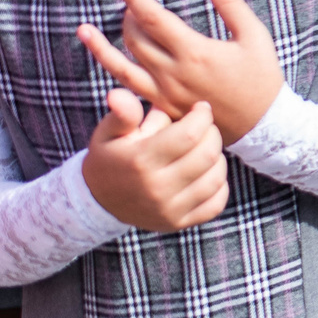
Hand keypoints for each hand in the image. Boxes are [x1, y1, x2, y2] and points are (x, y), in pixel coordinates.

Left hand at [79, 0, 285, 145]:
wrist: (262, 124)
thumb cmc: (261, 77)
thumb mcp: (254, 35)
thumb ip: (231, 4)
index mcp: (195, 51)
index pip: (153, 18)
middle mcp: (173, 73)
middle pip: (134, 39)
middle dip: (127, 17)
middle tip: (129, 4)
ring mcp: (165, 93)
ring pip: (122, 66)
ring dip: (101, 47)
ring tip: (84, 31)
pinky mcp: (164, 107)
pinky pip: (131, 88)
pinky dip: (116, 72)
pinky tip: (108, 62)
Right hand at [80, 91, 228, 231]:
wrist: (98, 201)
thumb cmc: (110, 158)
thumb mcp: (108, 133)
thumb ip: (121, 113)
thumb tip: (120, 94)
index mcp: (140, 161)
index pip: (190, 134)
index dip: (202, 115)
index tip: (200, 108)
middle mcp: (156, 188)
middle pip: (207, 154)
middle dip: (212, 133)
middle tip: (204, 127)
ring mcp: (169, 210)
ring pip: (216, 177)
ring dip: (216, 157)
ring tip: (203, 148)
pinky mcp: (178, 223)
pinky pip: (216, 203)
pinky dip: (219, 185)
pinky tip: (205, 172)